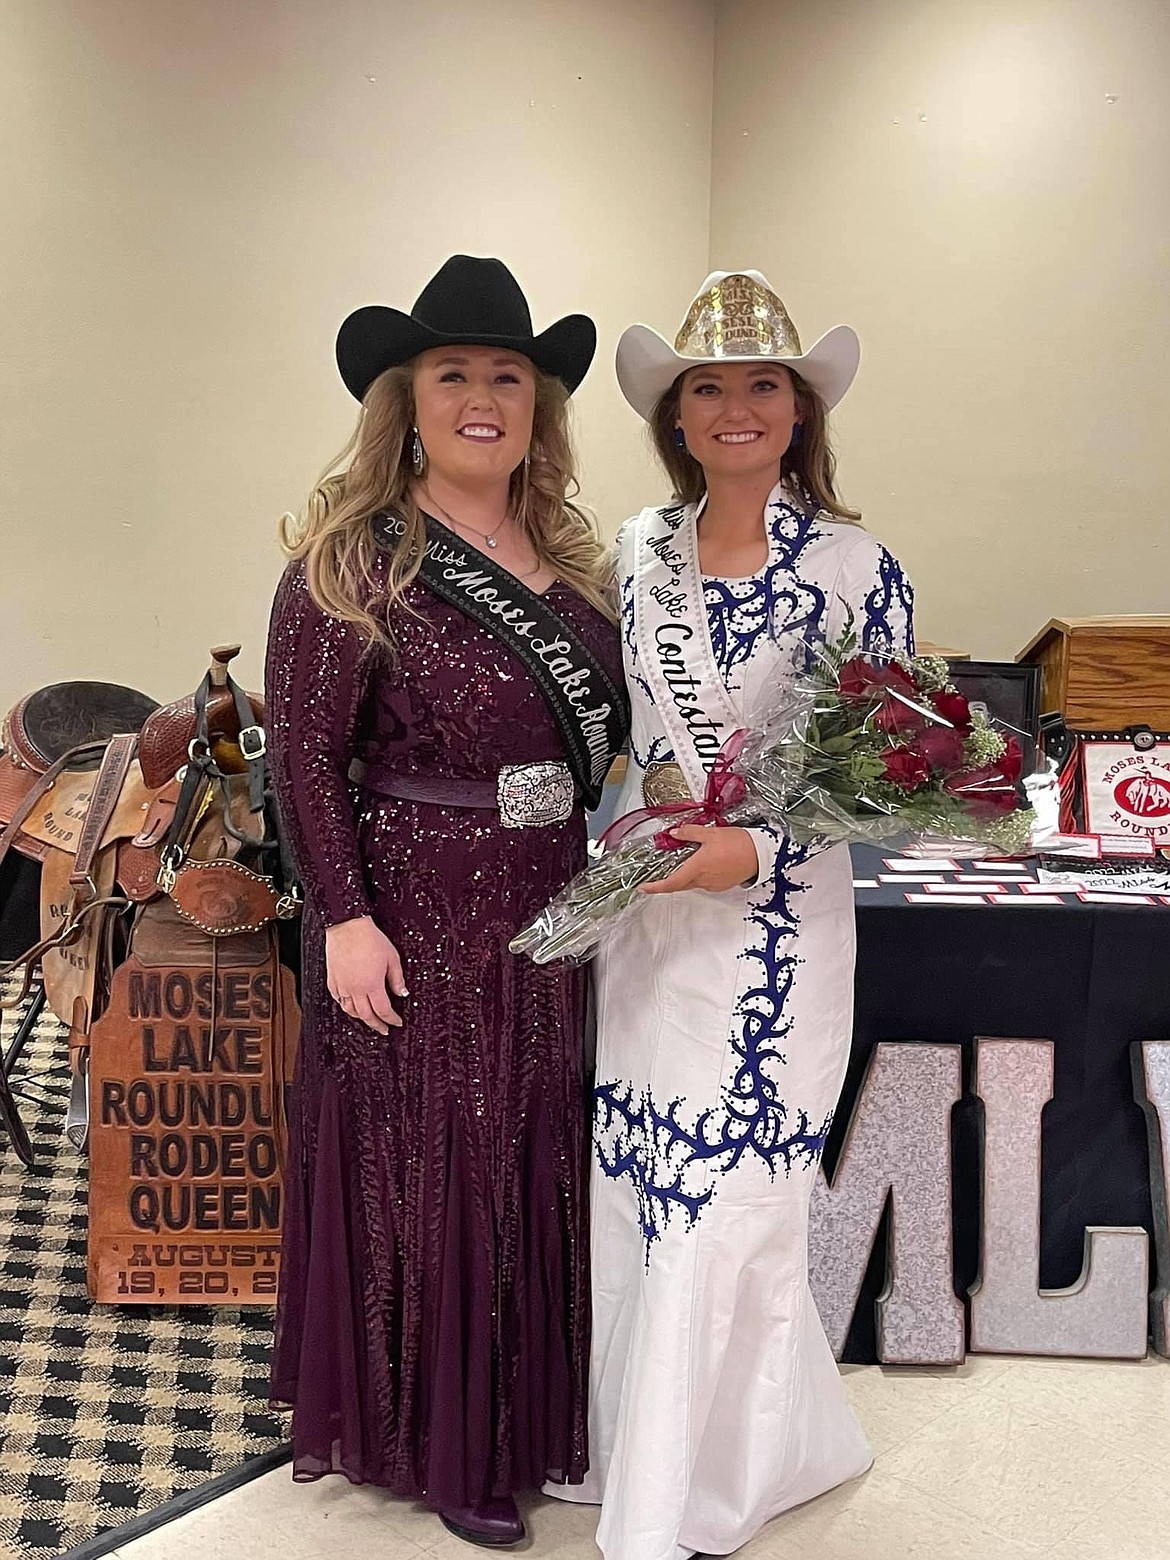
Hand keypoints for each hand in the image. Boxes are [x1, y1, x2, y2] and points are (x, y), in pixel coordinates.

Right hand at [325, 915, 407, 1033]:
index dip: (391, 1019)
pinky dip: (345, 1006)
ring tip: (369, 1019)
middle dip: (377, 1024)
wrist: (347, 926)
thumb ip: (397, 978)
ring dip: (361, 1018)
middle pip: (366, 1015)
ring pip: (350, 1010)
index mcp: (371, 985)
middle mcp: (355, 989)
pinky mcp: (332, 979)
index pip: (383, 1010)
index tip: (396, 1022)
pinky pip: (338, 999)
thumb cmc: (369, 938)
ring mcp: (342, 985)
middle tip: (383, 1029)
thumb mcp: (391, 958)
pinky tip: (350, 1005)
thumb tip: (402, 993)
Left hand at [639, 825, 758, 895]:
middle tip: (660, 871)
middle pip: (680, 884)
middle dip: (669, 879)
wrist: (761, 854)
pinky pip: (704, 882)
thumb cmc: (737, 843)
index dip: (655, 887)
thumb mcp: (710, 833)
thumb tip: (674, 833)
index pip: (671, 883)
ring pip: (693, 882)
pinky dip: (699, 874)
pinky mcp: (722, 885)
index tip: (643, 887)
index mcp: (697, 868)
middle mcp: (703, 880)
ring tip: (689, 859)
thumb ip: (689, 833)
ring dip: (687, 874)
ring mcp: (713, 885)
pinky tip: (705, 862)